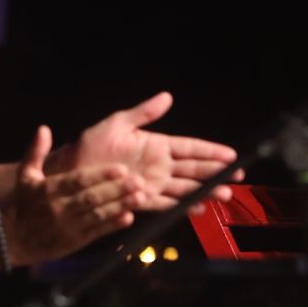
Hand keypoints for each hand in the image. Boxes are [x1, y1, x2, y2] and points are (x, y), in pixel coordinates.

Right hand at [4, 126, 146, 264]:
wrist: (13, 239)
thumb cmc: (24, 202)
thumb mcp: (25, 176)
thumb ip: (35, 152)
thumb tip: (43, 128)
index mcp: (48, 190)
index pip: (77, 181)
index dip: (100, 175)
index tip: (121, 169)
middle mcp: (58, 208)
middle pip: (91, 198)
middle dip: (116, 190)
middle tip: (139, 180)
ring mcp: (67, 226)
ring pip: (97, 215)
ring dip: (120, 206)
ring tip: (141, 197)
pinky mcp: (74, 241)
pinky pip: (96, 232)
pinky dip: (112, 225)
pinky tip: (129, 217)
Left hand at [49, 92, 238, 209]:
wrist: (69, 171)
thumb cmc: (90, 146)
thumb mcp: (117, 124)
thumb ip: (143, 113)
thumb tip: (167, 97)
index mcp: (156, 145)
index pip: (190, 148)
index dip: (211, 151)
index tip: (231, 154)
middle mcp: (158, 166)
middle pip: (194, 170)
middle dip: (216, 172)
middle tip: (238, 177)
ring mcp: (152, 184)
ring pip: (185, 188)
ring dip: (205, 191)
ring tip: (224, 195)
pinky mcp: (141, 200)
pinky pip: (165, 205)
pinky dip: (182, 207)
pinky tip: (198, 209)